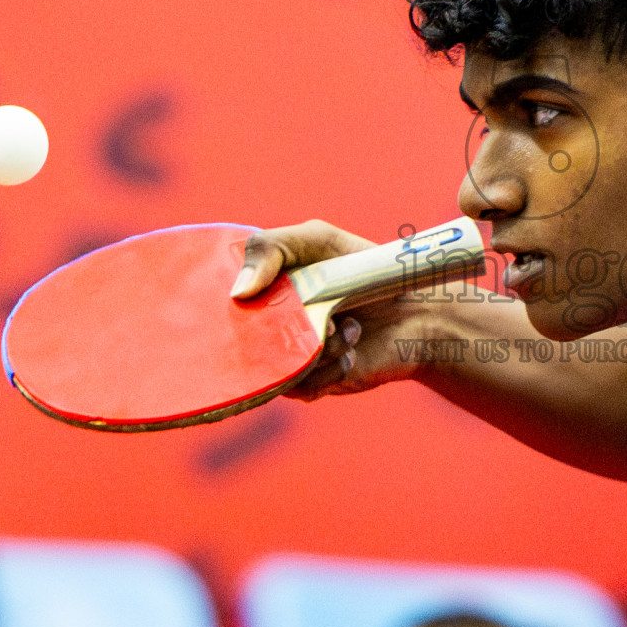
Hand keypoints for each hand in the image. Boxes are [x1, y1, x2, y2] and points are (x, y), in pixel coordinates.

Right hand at [230, 220, 435, 400]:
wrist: (416, 310)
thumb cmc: (362, 269)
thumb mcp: (317, 240)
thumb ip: (272, 248)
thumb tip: (237, 292)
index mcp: (255, 294)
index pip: (210, 306)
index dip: (212, 306)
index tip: (230, 299)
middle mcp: (263, 329)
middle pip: (232, 343)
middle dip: (267, 329)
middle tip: (305, 313)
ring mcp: (285, 359)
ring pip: (275, 365)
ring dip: (319, 343)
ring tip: (348, 322)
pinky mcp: (309, 385)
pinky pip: (301, 385)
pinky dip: (331, 364)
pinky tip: (352, 347)